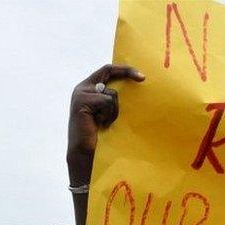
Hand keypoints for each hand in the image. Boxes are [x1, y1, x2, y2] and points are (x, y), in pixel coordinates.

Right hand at [67, 64, 144, 182]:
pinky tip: (100, 124)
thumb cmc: (101, 136)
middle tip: (143, 78)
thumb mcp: (110, 114)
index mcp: (89, 89)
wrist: (86, 153)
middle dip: (127, 71)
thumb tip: (136, 90)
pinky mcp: (82, 102)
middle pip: (108, 71)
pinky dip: (109, 114)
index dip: (123, 70)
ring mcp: (81, 94)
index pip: (107, 71)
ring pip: (112, 93)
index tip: (141, 76)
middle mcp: (83, 88)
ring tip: (106, 122)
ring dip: (115, 110)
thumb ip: (114, 100)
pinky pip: (107, 102)